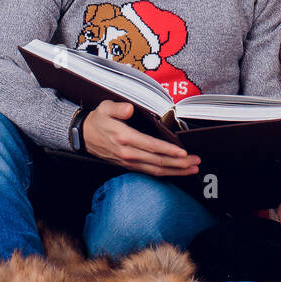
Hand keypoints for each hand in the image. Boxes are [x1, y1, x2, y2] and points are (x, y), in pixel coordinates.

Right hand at [82, 100, 199, 176]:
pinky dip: (165, 173)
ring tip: (192, 169)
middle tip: (196, 162)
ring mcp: (129, 162)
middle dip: (179, 163)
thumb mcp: (105, 108)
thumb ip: (118, 108)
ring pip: (156, 170)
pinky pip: (150, 172)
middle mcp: (128, 153)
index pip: (151, 146)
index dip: (168, 150)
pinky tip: (177, 172)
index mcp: (124, 138)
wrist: (84, 136)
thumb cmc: (99, 120)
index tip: (183, 152)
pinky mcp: (129, 165)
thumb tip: (129, 109)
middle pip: (158, 161)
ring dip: (176, 171)